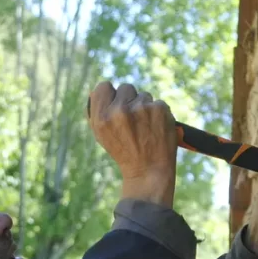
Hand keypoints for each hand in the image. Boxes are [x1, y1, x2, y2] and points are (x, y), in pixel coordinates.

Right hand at [88, 81, 177, 206]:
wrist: (149, 171)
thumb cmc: (124, 152)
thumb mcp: (101, 135)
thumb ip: (97, 111)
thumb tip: (100, 90)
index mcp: (102, 118)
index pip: (103, 86)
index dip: (111, 95)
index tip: (116, 104)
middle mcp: (120, 111)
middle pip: (125, 87)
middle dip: (129, 100)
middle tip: (134, 121)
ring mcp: (141, 109)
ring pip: (143, 95)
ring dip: (145, 108)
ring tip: (145, 128)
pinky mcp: (160, 109)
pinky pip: (158, 102)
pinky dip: (158, 114)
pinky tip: (156, 129)